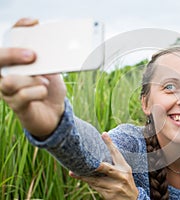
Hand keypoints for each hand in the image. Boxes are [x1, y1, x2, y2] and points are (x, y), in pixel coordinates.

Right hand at [0, 18, 65, 138]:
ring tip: (44, 81)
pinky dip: (38, 92)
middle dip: (12, 54)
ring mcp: (8, 91)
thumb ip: (47, 61)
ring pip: (9, 81)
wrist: (55, 114)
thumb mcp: (51, 71)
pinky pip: (23, 96)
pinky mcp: (17, 105)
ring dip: (30, 80)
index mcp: (14, 63)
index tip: (34, 23)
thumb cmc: (50, 89)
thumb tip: (53, 49)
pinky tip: (44, 91)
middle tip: (32, 55)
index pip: (9, 40)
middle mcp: (5, 75)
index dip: (19, 28)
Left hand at [69, 133, 138, 199]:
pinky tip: (80, 177)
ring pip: (96, 179)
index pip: (116, 153)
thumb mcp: (125, 170)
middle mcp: (121, 176)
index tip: (103, 134)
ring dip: (84, 175)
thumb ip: (115, 158)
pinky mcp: (109, 195)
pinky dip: (88, 181)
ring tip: (73, 171)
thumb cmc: (126, 181)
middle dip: (96, 164)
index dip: (110, 144)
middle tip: (85, 160)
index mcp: (125, 167)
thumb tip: (104, 137)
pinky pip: (95, 187)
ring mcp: (115, 186)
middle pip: (106, 167)